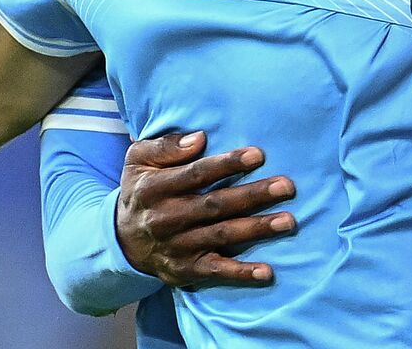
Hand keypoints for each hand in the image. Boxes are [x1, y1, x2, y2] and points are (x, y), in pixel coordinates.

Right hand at [116, 131, 297, 287]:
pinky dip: (242, 274)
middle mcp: (165, 219)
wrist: (122, 240)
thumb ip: (165, 147)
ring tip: (288, 221)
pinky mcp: (186, 270)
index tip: (259, 155)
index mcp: (154, 188)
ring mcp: (177, 247)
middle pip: (215, 205)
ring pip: (222, 236)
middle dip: (253, 195)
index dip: (227, 164)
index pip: (196, 174)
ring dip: (257, 229)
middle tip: (287, 186)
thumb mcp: (139, 160)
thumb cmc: (142, 190)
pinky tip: (268, 272)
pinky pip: (216, 272)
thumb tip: (200, 138)